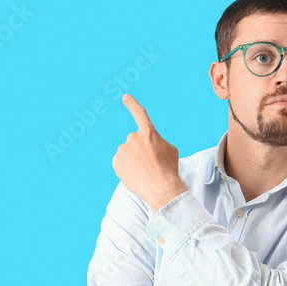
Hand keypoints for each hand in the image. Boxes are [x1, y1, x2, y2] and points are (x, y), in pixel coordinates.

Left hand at [112, 94, 187, 212]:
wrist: (161, 188)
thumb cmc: (168, 169)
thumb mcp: (170, 149)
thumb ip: (157, 141)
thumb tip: (150, 144)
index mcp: (148, 132)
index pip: (139, 114)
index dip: (132, 104)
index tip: (125, 97)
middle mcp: (133, 138)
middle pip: (134, 141)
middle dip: (140, 150)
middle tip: (149, 163)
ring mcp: (123, 150)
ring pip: (127, 152)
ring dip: (133, 159)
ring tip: (143, 171)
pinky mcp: (116, 162)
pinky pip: (120, 162)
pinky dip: (126, 168)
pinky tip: (135, 175)